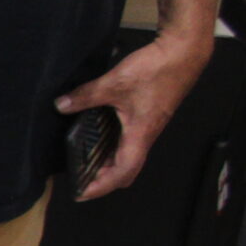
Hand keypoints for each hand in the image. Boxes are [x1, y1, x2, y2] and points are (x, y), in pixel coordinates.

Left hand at [58, 32, 211, 199]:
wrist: (183, 52)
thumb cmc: (158, 69)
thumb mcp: (114, 83)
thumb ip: (86, 96)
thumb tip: (62, 105)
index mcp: (140, 134)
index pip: (122, 173)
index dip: (102, 186)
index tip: (82, 193)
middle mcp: (146, 135)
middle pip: (127, 170)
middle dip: (104, 180)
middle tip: (81, 181)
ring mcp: (148, 126)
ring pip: (129, 156)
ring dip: (109, 164)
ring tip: (85, 165)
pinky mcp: (148, 116)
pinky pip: (130, 140)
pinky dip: (114, 147)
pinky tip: (99, 138)